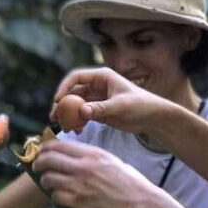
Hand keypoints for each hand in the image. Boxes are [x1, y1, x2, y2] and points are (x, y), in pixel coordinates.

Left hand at [33, 138, 162, 207]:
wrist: (141, 204)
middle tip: (37, 168)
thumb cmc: (130, 183)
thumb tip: (74, 156)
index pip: (57, 145)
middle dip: (38, 164)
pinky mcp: (80, 203)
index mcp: (92, 154)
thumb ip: (91, 157)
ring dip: (46, 182)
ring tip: (51, 185)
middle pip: (47, 159)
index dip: (44, 148)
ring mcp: (80, 185)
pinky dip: (55, 196)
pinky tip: (61, 197)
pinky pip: (56, 196)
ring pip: (48, 179)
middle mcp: (83, 167)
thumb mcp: (111, 161)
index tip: (41, 153)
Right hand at [49, 67, 168, 135]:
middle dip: (63, 105)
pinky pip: (84, 115)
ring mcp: (97, 99)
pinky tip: (77, 131)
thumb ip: (100, 109)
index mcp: (102, 76)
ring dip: (69, 115)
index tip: (58, 101)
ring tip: (64, 127)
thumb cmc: (140, 106)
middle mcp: (97, 86)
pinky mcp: (99, 111)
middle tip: (54, 117)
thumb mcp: (120, 106)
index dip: (64, 87)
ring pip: (77, 105)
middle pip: (73, 92)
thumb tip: (81, 111)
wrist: (152, 118)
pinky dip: (79, 122)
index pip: (77, 77)